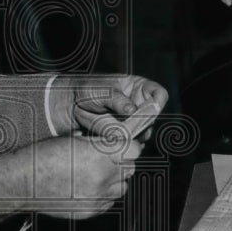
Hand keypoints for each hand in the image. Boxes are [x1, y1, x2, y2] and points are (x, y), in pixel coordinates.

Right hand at [0, 134, 143, 220]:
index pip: (134, 150)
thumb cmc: (44, 156)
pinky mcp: (90, 210)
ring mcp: (97, 196)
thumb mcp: (74, 141)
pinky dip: (104, 195)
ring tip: (97, 174)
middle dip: (121, 163)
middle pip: (130, 169)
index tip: (123, 146)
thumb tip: (116, 143)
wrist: (25, 182)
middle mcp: (102, 176)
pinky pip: (109, 202)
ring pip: (122, 187)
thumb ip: (99, 143)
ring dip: (114, 180)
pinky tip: (88, 187)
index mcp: (99, 155)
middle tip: (107, 159)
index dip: (129, 147)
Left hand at [48, 74, 167, 137]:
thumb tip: (133, 111)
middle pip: (153, 117)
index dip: (158, 102)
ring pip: (143, 132)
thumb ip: (118, 100)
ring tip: (116, 131)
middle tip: (129, 125)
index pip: (159, 94)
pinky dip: (124, 142)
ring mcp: (132, 121)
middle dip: (143, 123)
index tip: (151, 110)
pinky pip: (131, 141)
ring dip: (133, 134)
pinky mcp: (124, 134)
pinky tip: (114, 139)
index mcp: (139, 88)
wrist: (73, 104)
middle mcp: (139, 105)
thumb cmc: (88, 89)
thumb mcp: (103, 90)